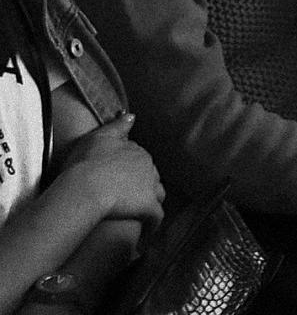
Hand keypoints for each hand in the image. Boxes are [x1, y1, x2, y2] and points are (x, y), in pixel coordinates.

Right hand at [54, 113, 164, 230]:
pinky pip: (156, 218)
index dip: (131, 170)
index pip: (140, 160)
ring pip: (157, 195)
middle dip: (143, 185)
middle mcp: (149, 168)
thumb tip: (132, 115)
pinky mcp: (149, 207)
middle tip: (127, 197)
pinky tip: (144, 233)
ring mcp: (151, 188)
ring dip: (150, 203)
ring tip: (137, 213)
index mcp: (138, 152)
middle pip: (150, 177)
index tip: (120, 179)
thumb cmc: (86, 163)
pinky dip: (151, 226)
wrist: (87, 186)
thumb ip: (117, 127)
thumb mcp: (99, 138)